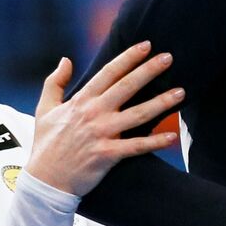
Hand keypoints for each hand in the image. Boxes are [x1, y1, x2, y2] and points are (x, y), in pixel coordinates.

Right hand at [27, 41, 182, 195]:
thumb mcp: (44, 109)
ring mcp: (101, 134)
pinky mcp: (107, 155)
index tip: (146, 45)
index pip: (109, 73)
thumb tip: (66, 60)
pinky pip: (136, 147)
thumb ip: (54, 82)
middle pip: (127, 87)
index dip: (128, 57)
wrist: (45, 180)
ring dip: (161, 103)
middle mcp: (93, 113)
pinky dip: (155, 142)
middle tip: (169, 58)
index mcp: (81, 100)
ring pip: (138, 115)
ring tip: (181, 92)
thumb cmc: (46, 144)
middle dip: (149, 70)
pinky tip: (172, 137)